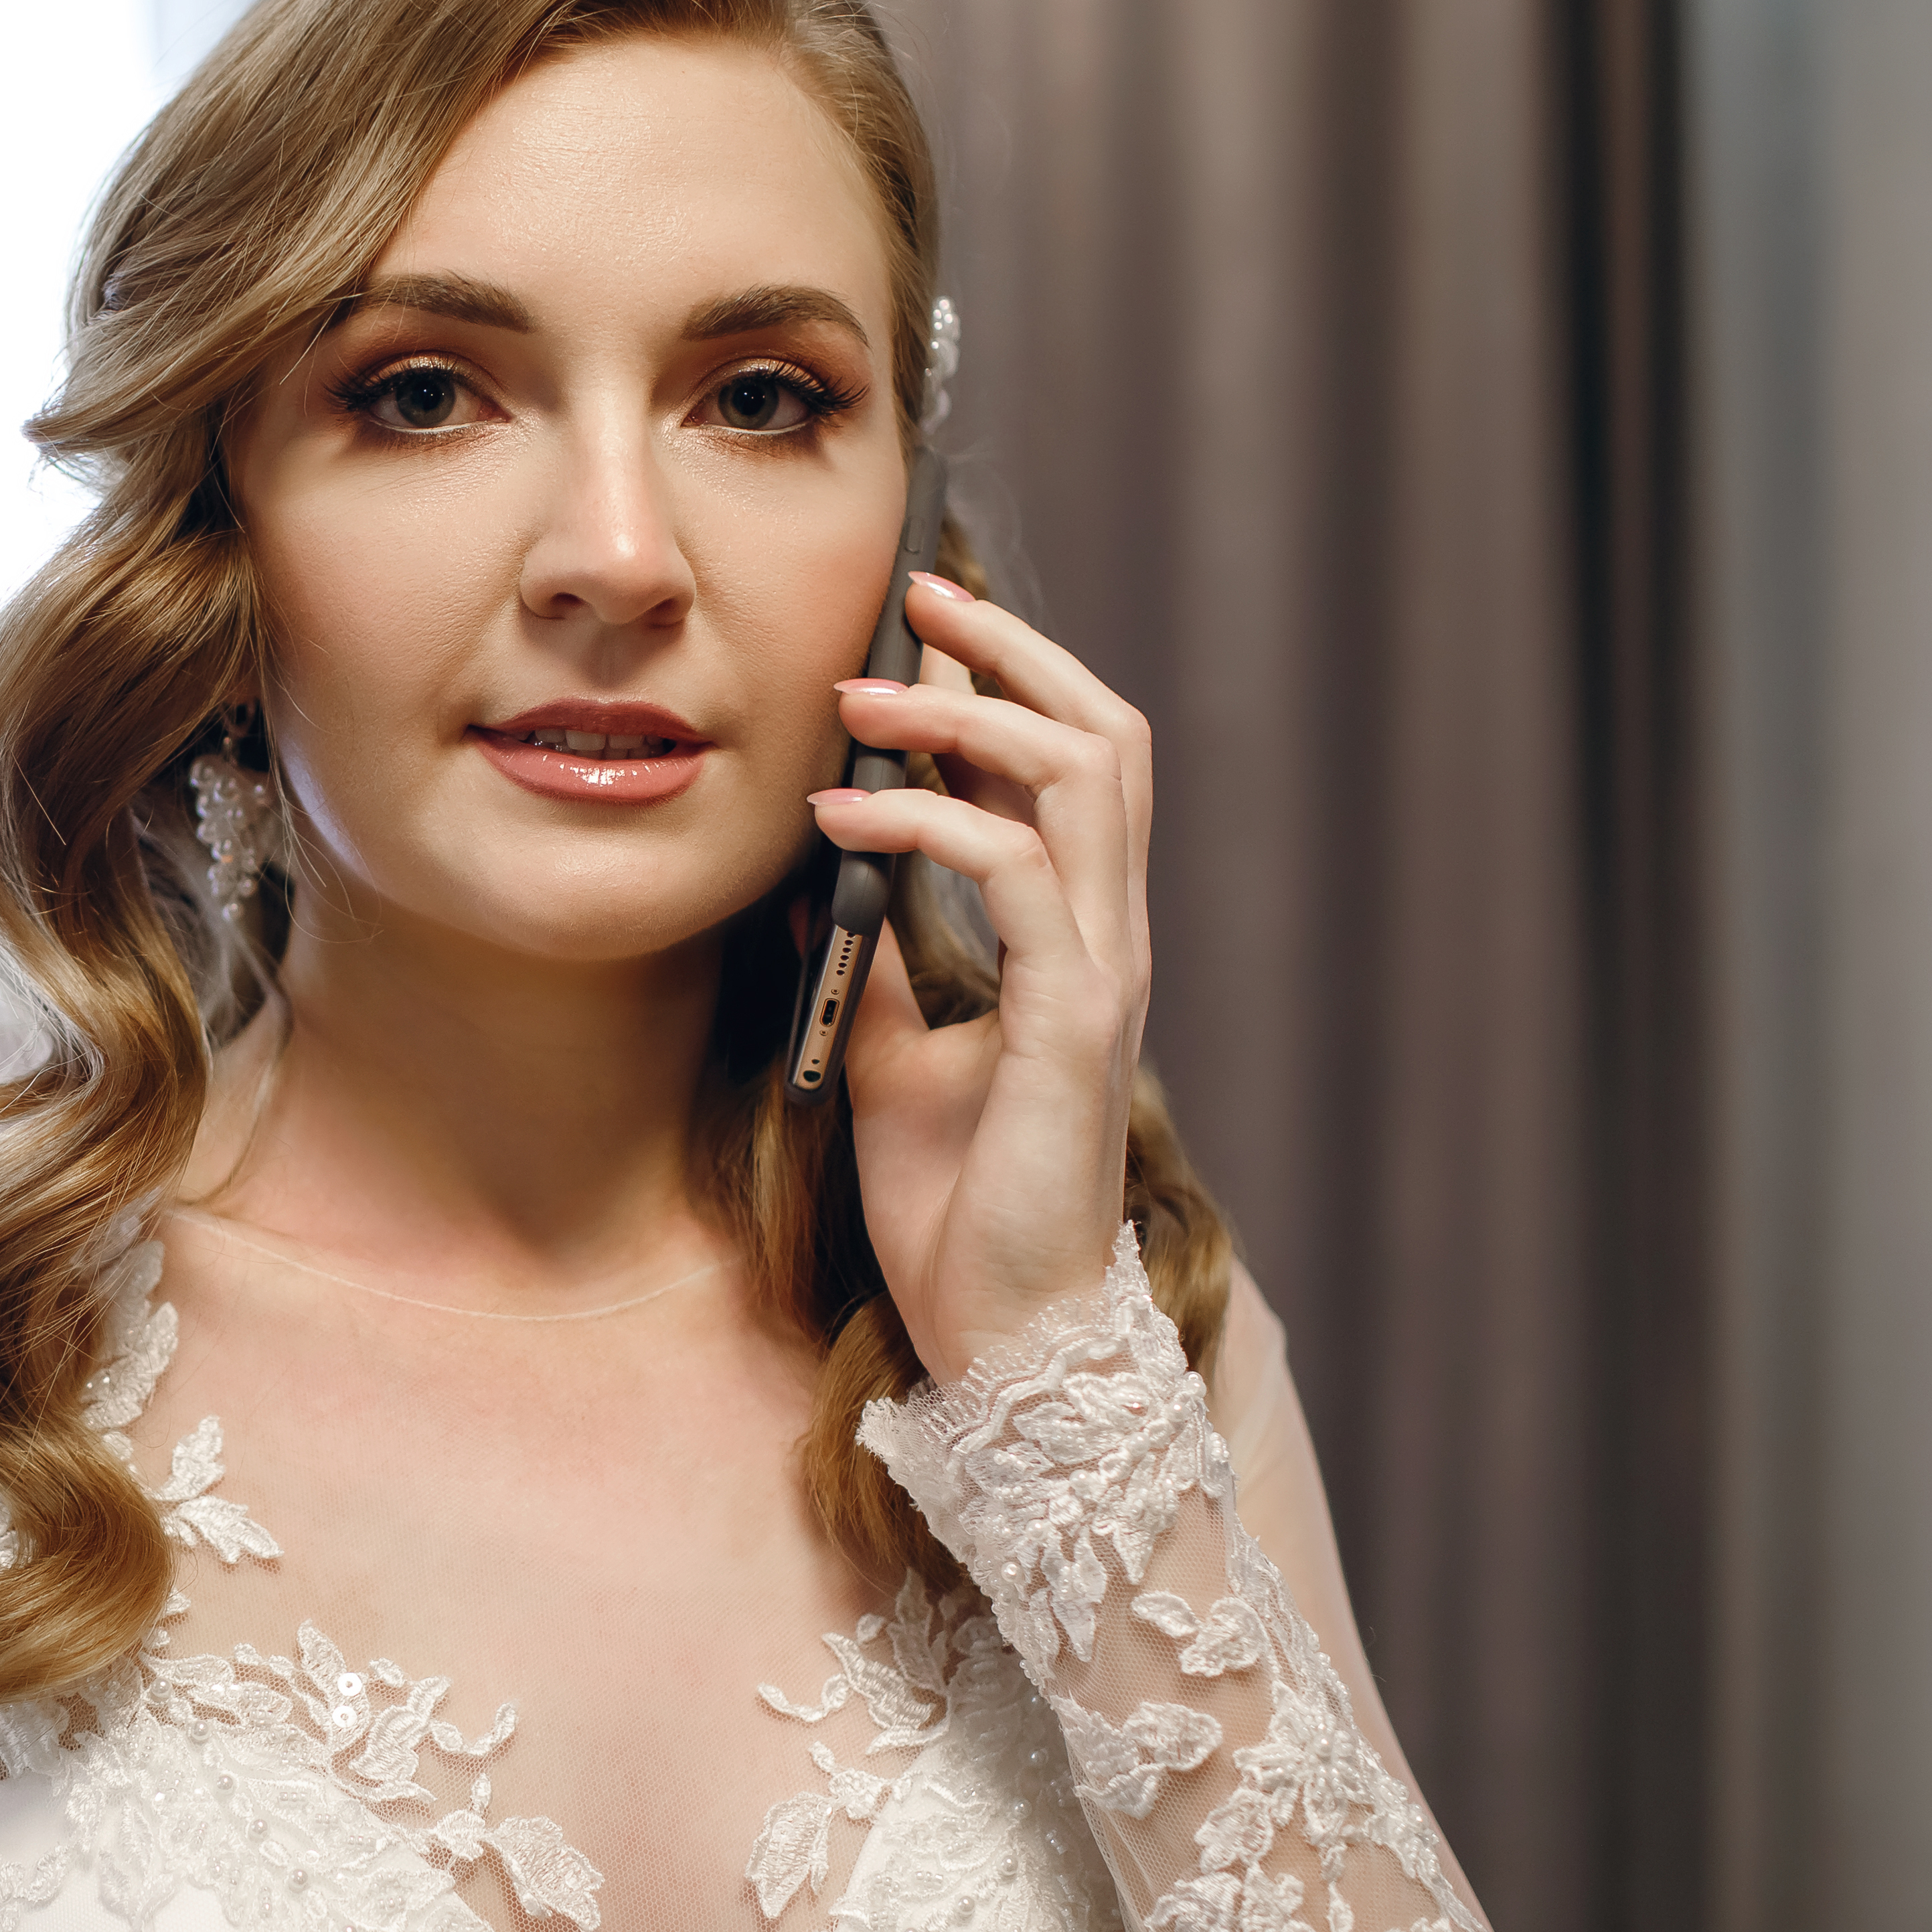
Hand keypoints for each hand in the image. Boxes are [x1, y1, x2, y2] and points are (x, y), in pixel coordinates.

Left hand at [805, 572, 1152, 1383]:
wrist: (999, 1328)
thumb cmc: (958, 1202)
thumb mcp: (894, 1053)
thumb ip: (880, 962)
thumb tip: (823, 879)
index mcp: (1077, 937)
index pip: (1073, 764)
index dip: (1011, 677)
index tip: (923, 623)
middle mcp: (1108, 937)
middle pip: (1104, 736)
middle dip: (1011, 654)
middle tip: (915, 603)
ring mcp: (1101, 974)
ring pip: (1080, 778)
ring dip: (967, 717)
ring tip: (861, 699)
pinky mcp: (1072, 1022)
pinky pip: (1016, 877)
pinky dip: (927, 824)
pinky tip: (843, 815)